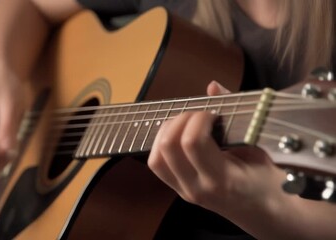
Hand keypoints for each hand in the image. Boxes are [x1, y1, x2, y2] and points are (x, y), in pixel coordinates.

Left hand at [147, 81, 285, 217]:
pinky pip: (157, 164)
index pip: (192, 143)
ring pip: (157, 157)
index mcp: (222, 180)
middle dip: (181, 120)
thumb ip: (234, 117)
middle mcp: (197, 188)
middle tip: (198, 114)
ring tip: (187, 123)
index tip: (213, 112)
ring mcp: (184, 191)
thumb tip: (213, 86)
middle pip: (168, 147)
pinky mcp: (177, 189)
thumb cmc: (265, 180)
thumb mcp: (258, 149)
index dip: (199, 118)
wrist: (261, 211)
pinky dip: (162, 143)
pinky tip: (179, 135)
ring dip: (167, 131)